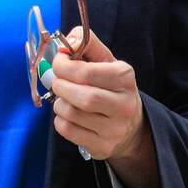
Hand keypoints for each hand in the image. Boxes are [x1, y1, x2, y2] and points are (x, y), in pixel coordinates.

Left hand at [50, 26, 145, 161]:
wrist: (129, 126)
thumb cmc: (110, 87)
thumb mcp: (106, 61)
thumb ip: (88, 43)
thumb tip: (69, 41)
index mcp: (125, 78)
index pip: (86, 72)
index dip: (63, 65)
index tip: (59, 62)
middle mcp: (124, 105)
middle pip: (81, 96)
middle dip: (60, 86)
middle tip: (58, 82)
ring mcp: (114, 129)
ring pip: (71, 113)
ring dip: (59, 103)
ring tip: (66, 98)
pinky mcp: (102, 146)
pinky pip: (67, 130)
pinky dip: (60, 120)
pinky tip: (69, 115)